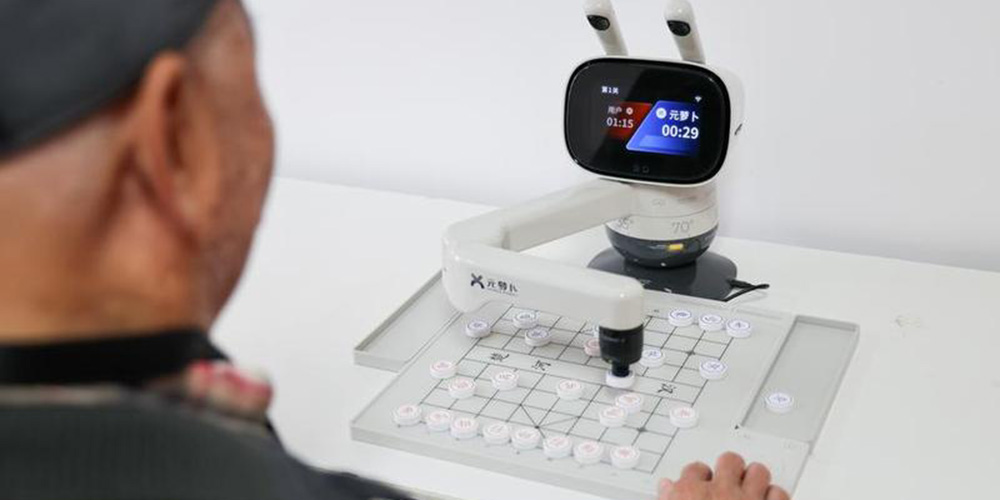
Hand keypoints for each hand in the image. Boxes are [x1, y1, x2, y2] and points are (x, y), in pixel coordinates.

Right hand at [659, 452, 789, 499]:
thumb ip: (669, 498)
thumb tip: (665, 487)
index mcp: (690, 495)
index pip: (694, 469)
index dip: (698, 475)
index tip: (700, 480)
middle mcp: (720, 492)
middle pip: (729, 460)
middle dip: (730, 467)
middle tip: (729, 476)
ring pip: (758, 471)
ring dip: (756, 479)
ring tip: (752, 485)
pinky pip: (779, 493)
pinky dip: (776, 496)